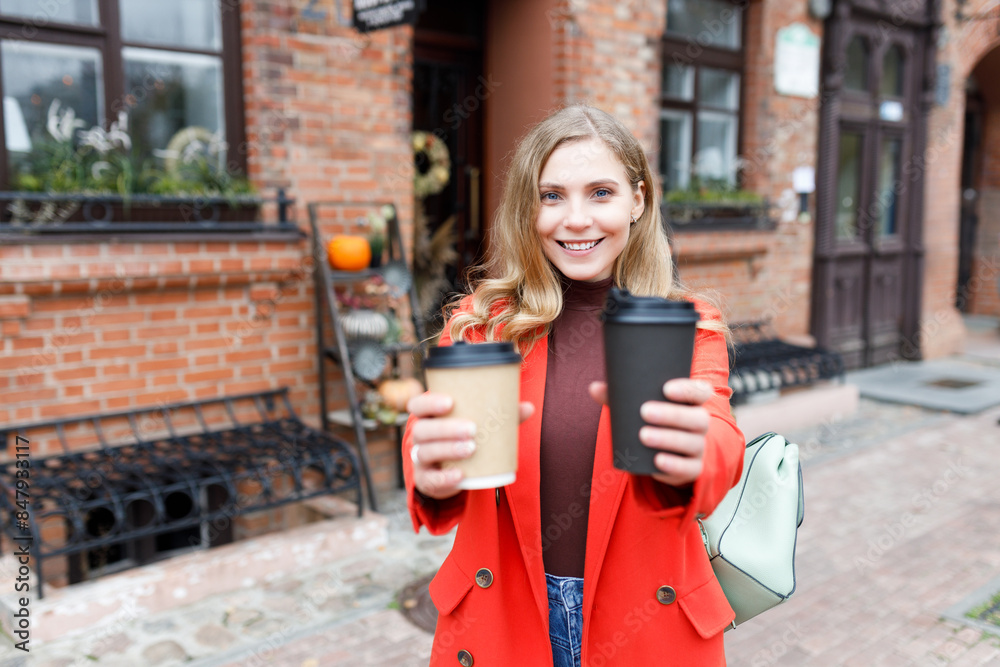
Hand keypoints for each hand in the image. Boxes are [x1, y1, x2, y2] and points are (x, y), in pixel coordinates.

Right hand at [407, 392, 534, 499]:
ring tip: (471, 448)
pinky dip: (444, 478)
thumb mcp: (480, 426)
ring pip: (425, 452)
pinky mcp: (426, 480)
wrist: (454, 472)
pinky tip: (460, 475)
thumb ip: (501, 417)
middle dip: (446, 428)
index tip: (451, 401)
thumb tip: (529, 407)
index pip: (418, 405)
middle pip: (422, 430)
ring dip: (447, 449)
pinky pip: (429, 479)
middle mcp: (420, 437)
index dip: (430, 402)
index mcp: (430, 417)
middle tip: (472, 429)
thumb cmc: (466, 439)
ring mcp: (420, 459)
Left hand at [589, 379, 712, 486]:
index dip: (688, 389)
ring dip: (668, 439)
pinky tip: (657, 462)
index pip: (700, 391)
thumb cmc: (652, 422)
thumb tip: (594, 388)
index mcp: (691, 403)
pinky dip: (673, 466)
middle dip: (672, 414)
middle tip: (644, 412)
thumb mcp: (639, 408)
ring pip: (692, 443)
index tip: (665, 388)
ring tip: (644, 436)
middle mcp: (700, 424)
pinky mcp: (692, 469)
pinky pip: (688, 469)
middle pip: (697, 418)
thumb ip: (620, 397)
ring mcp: (698, 447)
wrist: (666, 455)